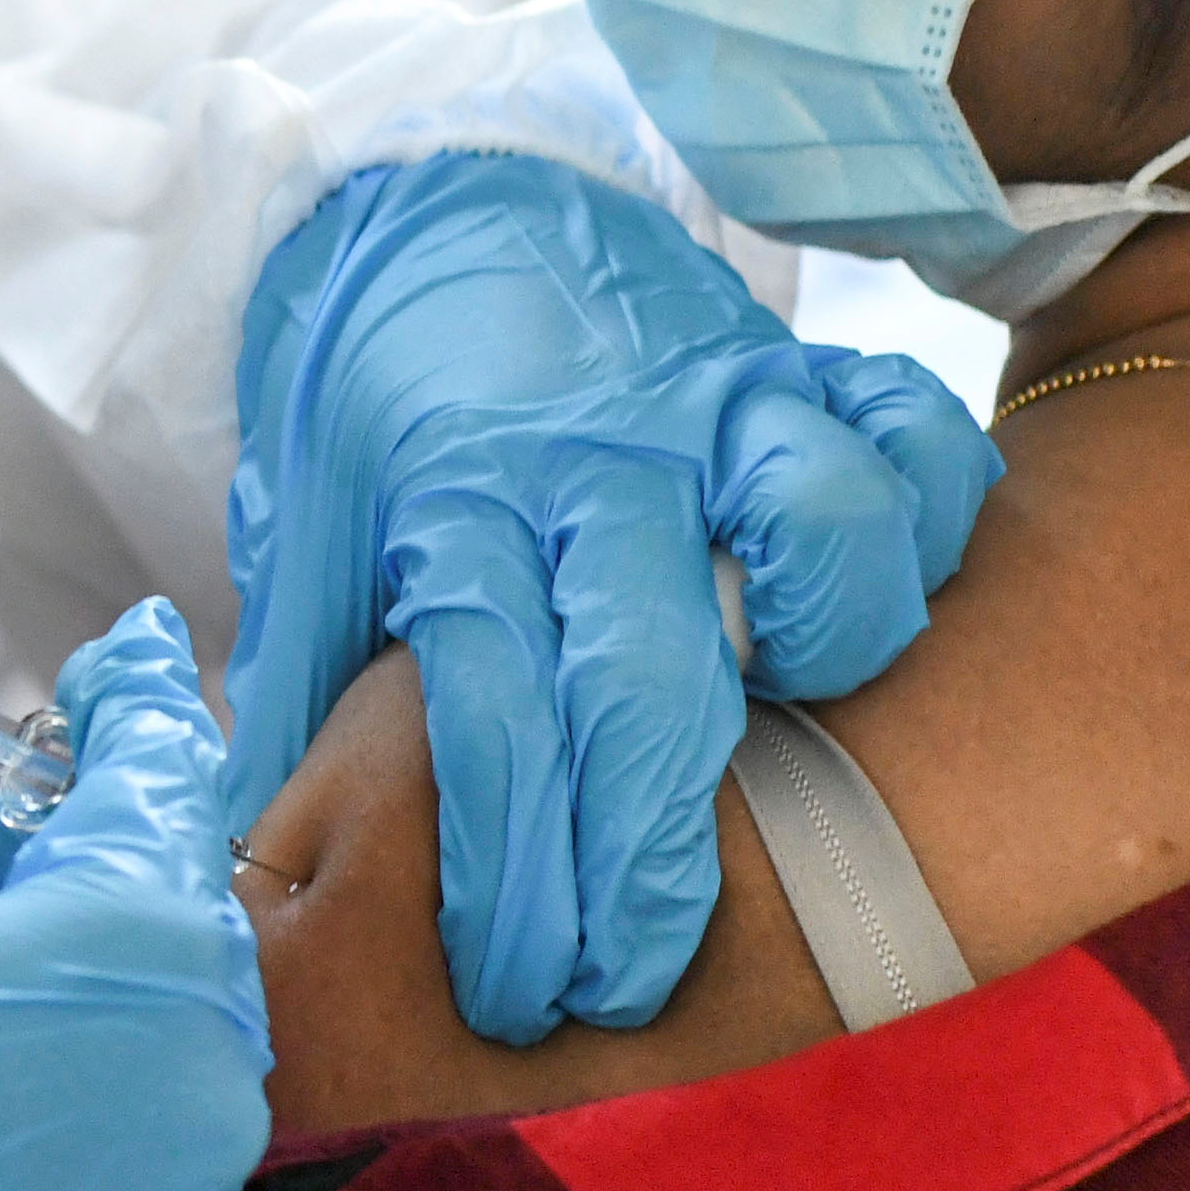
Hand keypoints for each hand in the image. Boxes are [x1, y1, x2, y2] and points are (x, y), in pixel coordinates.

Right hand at [0, 593, 273, 1190]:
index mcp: (128, 944)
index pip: (165, 769)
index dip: (139, 696)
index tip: (127, 658)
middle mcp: (200, 1081)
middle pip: (178, 919)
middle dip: (91, 865)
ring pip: (181, 1060)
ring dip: (99, 1012)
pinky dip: (124, 1165)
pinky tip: (19, 1144)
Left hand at [222, 157, 994, 1042]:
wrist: (442, 201)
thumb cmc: (382, 403)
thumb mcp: (308, 528)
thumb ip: (303, 683)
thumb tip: (256, 853)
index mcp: (454, 502)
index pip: (488, 714)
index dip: (508, 872)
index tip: (514, 989)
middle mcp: (593, 458)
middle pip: (651, 677)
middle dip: (648, 864)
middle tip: (632, 981)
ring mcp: (715, 401)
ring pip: (820, 527)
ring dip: (831, 658)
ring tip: (796, 747)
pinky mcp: (802, 362)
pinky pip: (912, 433)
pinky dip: (933, 519)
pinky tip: (893, 607)